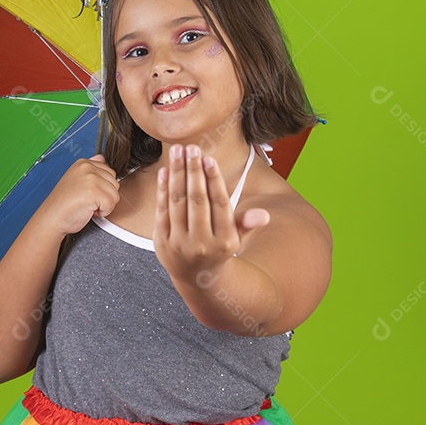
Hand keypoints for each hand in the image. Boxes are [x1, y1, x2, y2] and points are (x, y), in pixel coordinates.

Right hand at [35, 154, 119, 235]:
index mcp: (83, 163)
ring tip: (88, 205)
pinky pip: (111, 204)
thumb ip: (91, 168)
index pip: (110, 173)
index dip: (102, 188)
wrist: (52, 218)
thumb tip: (102, 157)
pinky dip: (102, 212)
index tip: (86, 193)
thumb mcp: (77, 179)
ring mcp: (91, 178)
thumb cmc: (64, 203)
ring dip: (104, 205)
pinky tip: (88, 210)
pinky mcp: (94, 192)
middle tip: (87, 201)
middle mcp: (87, 167)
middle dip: (105, 196)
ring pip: (115, 195)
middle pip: (115, 183)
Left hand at [154, 143, 269, 285]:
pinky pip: (162, 209)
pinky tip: (165, 170)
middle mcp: (202, 243)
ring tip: (177, 152)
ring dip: (177, 174)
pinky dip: (163, 189)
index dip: (213, 179)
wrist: (195, 276)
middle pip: (197, 200)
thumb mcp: (236, 238)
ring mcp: (180, 243)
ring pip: (178, 202)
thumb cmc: (218, 248)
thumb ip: (247, 223)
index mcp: (224, 241)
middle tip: (191, 148)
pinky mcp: (162, 240)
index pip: (219, 204)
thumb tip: (264, 216)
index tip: (208, 158)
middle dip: (193, 171)